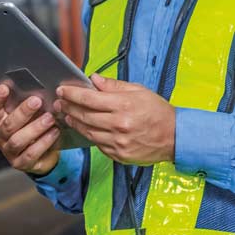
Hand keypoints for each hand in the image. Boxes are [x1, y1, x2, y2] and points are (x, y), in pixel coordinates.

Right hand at [0, 84, 60, 174]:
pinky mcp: (20, 163)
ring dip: (35, 128)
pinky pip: (31, 153)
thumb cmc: (33, 126)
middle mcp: (0, 136)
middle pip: (8, 125)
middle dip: (23, 112)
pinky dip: (44, 142)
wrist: (41, 154)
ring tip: (49, 118)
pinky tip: (54, 132)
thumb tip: (39, 88)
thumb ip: (28, 102)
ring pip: (18, 140)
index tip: (5, 87)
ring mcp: (9, 150)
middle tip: (37, 101)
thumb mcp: (28, 114)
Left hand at [54, 73, 174, 164]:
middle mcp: (119, 125)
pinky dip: (88, 135)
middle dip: (68, 107)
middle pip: (84, 116)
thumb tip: (93, 79)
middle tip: (59, 102)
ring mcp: (118, 142)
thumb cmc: (158, 112)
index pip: (89, 98)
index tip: (62, 90)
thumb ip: (113, 86)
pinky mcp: (119, 155)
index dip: (72, 94)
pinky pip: (97, 144)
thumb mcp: (138, 91)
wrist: (176, 137)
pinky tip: (83, 127)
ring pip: (88, 131)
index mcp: (123, 106)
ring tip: (66, 114)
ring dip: (74, 122)